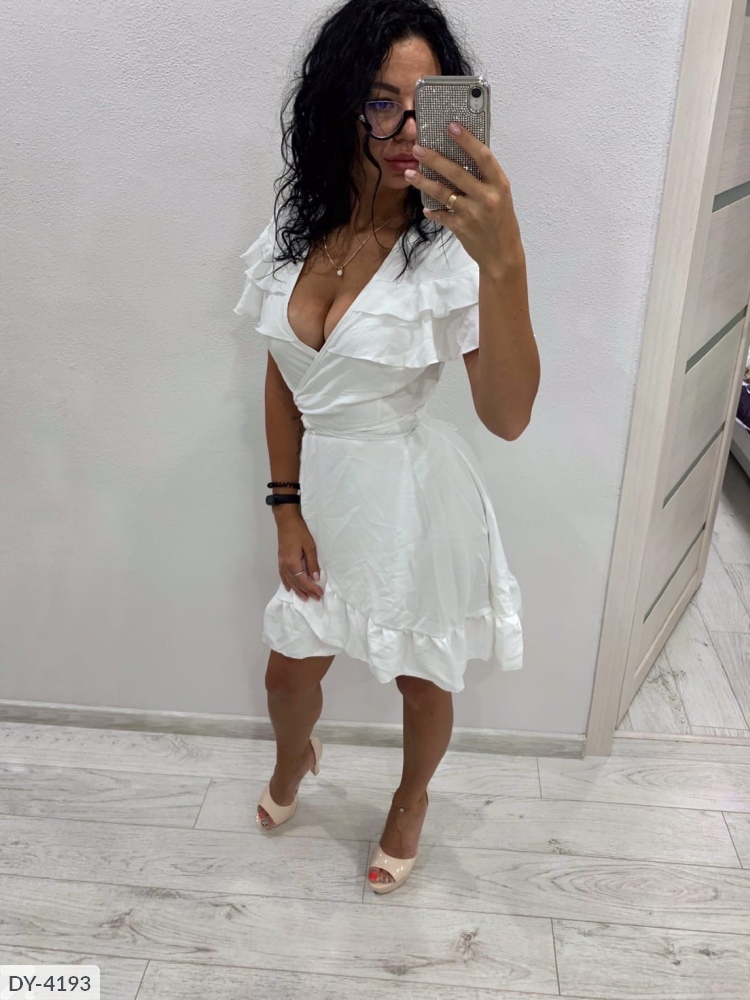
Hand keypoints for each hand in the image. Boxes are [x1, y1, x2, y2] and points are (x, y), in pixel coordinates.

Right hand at [277, 515, 323, 601]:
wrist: (286, 521)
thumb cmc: (299, 531)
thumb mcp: (310, 546)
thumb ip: (312, 563)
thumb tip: (316, 577)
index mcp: (292, 563)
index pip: (303, 581)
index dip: (311, 588)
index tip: (319, 593)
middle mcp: (285, 566)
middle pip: (296, 583)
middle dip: (306, 591)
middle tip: (315, 598)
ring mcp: (281, 563)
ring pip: (289, 581)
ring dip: (297, 590)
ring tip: (304, 598)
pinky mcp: (280, 560)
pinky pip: (283, 576)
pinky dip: (287, 584)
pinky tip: (290, 588)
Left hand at [405, 122, 523, 273]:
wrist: (502, 255)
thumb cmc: (502, 222)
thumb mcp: (501, 196)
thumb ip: (486, 179)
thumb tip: (463, 156)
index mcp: (499, 184)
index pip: (482, 156)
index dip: (466, 140)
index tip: (451, 126)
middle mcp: (487, 197)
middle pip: (456, 172)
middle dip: (434, 159)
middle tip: (417, 148)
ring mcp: (473, 213)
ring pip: (443, 193)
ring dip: (423, 182)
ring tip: (410, 172)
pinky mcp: (461, 228)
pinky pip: (441, 214)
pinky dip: (432, 210)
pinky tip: (426, 207)